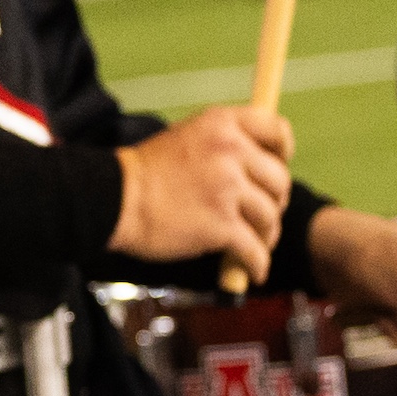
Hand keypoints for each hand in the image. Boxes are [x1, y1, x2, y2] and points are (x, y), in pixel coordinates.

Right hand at [111, 103, 295, 273]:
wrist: (113, 199)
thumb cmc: (144, 174)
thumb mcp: (186, 137)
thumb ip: (222, 144)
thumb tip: (253, 169)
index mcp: (222, 124)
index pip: (276, 129)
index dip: (283, 151)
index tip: (279, 164)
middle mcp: (231, 151)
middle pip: (279, 179)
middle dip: (276, 201)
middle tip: (263, 214)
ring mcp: (228, 189)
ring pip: (270, 216)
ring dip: (267, 235)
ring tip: (256, 244)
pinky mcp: (221, 225)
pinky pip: (255, 249)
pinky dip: (257, 264)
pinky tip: (253, 271)